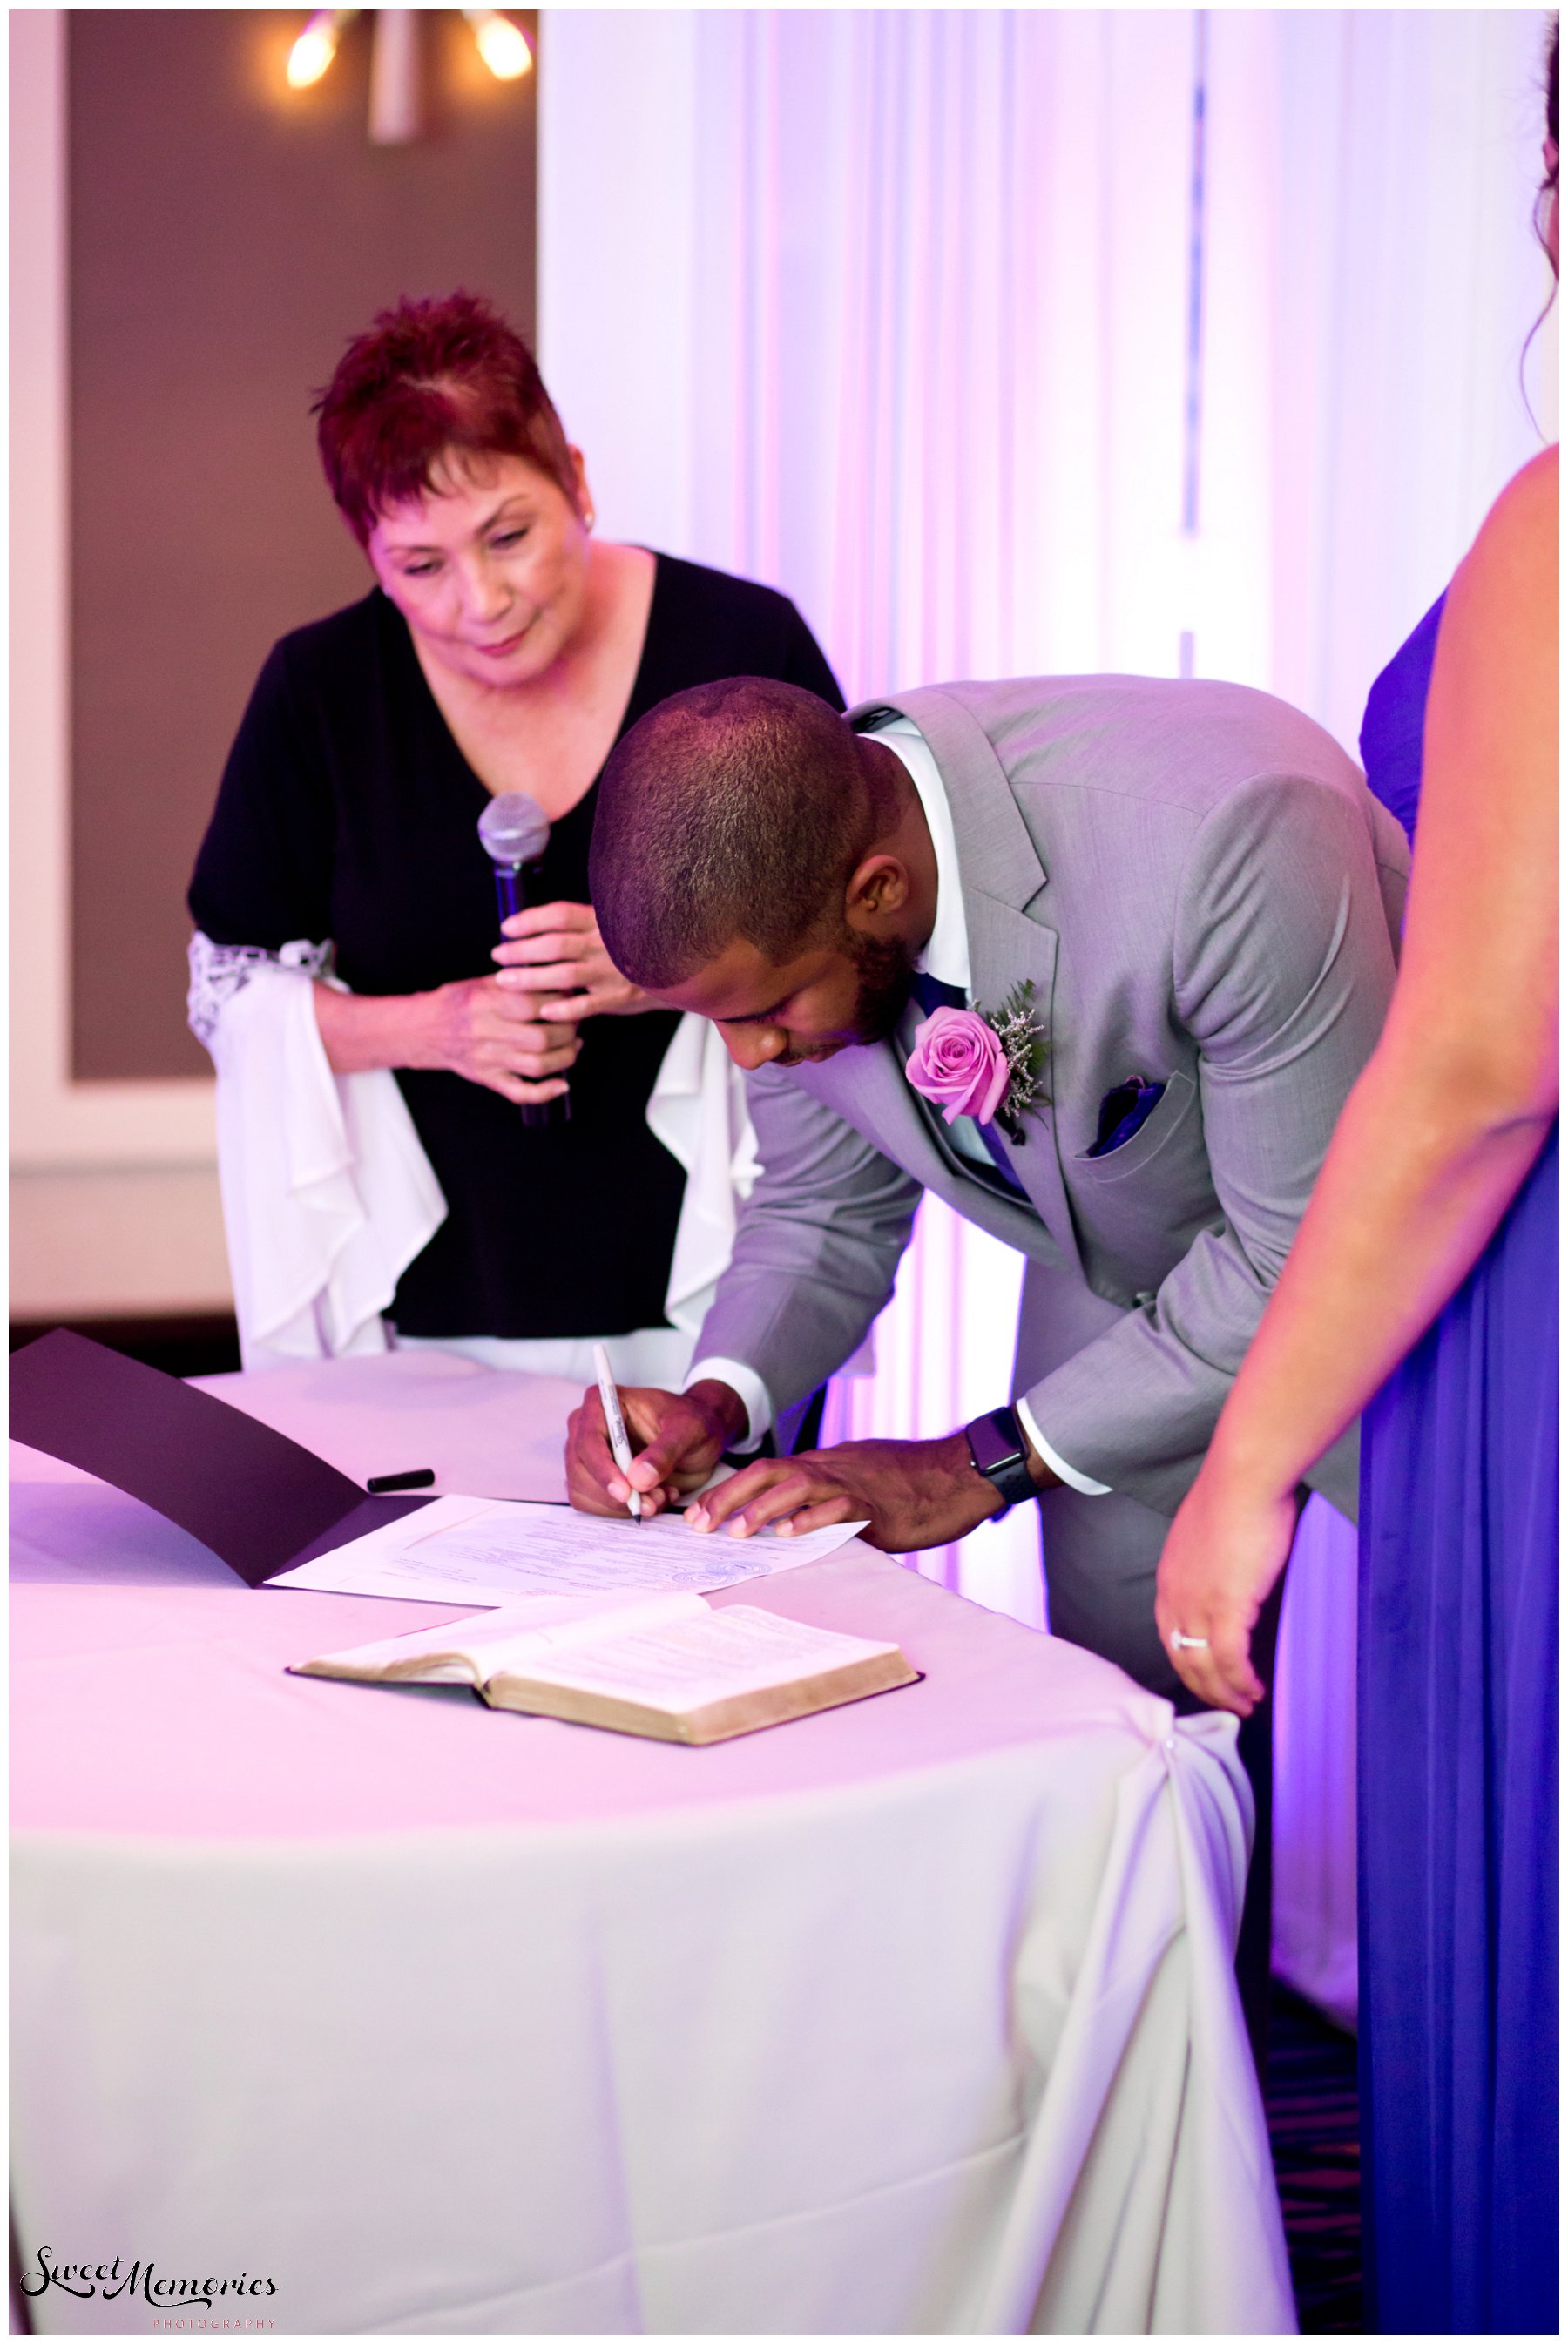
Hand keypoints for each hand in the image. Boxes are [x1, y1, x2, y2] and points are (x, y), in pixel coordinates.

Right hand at [420, 973, 579, 1104]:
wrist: (424, 1029)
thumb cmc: (458, 1001)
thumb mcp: (483, 982)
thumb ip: (517, 981)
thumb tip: (558, 979)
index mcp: (486, 1003)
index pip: (534, 1004)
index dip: (560, 1002)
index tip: (570, 998)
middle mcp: (487, 1033)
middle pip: (541, 1038)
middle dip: (568, 1031)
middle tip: (576, 1023)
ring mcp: (488, 1059)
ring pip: (538, 1066)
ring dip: (565, 1057)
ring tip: (574, 1045)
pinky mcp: (488, 1078)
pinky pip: (521, 1093)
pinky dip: (546, 1092)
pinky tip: (562, 1084)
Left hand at [494, 901, 648, 1019]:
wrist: (675, 970)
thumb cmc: (630, 949)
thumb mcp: (610, 928)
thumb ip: (580, 928)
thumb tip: (533, 930)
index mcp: (600, 921)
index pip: (559, 915)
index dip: (529, 920)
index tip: (506, 928)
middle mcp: (604, 944)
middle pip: (555, 944)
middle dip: (521, 950)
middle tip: (498, 955)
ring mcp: (611, 971)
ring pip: (564, 974)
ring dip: (531, 978)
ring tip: (505, 981)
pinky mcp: (618, 996)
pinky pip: (587, 1005)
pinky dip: (564, 1008)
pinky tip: (543, 1011)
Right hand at [565, 1379, 743, 1518]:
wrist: (698, 1438)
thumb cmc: (692, 1422)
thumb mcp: (690, 1429)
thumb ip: (665, 1452)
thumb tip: (637, 1479)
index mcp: (603, 1402)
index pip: (588, 1439)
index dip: (602, 1469)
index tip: (625, 1492)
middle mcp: (587, 1427)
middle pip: (580, 1470)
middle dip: (615, 1495)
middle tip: (653, 1500)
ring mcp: (588, 1455)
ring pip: (583, 1492)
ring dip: (621, 1506)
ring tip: (659, 1496)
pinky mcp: (593, 1478)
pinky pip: (593, 1504)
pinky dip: (621, 1511)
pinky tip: (652, 1499)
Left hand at [686, 1431, 1013, 1550]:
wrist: (960, 1471)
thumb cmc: (912, 1480)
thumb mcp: (860, 1478)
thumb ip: (828, 1494)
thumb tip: (797, 1517)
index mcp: (826, 1464)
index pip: (766, 1472)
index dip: (728, 1492)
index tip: (698, 1514)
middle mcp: (833, 1468)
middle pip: (769, 1472)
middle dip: (728, 1497)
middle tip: (698, 1524)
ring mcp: (854, 1484)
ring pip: (796, 1485)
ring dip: (761, 1508)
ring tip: (733, 1532)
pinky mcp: (878, 1505)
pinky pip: (839, 1507)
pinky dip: (812, 1519)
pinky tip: (791, 1535)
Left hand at [1154, 1464, 1298, 1714]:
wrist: (1245, 1475)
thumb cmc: (1237, 1493)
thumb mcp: (1211, 1533)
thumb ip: (1214, 1561)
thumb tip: (1234, 1572)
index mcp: (1169, 1576)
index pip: (1170, 1633)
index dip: (1189, 1660)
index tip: (1208, 1676)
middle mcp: (1175, 1594)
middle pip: (1182, 1657)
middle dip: (1205, 1686)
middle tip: (1229, 1703)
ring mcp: (1198, 1602)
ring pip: (1204, 1666)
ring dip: (1225, 1692)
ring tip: (1247, 1705)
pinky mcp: (1227, 1606)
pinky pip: (1230, 1659)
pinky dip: (1241, 1681)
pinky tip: (1255, 1689)